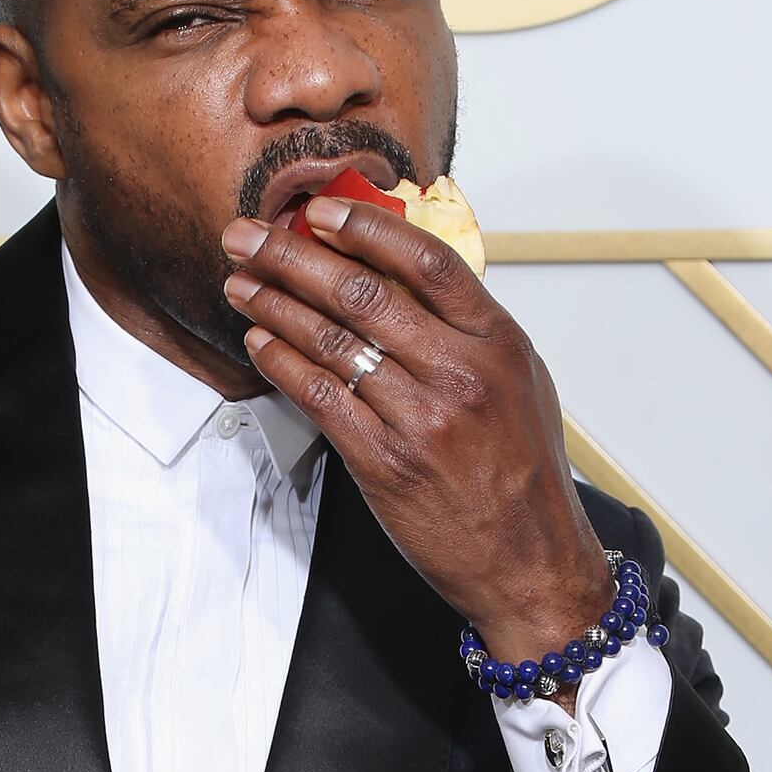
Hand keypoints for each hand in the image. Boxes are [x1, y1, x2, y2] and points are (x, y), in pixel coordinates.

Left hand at [222, 197, 611, 675]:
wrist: (530, 561)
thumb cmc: (523, 474)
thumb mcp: (520, 382)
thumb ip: (468, 330)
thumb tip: (403, 278)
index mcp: (497, 343)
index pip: (425, 260)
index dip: (365, 226)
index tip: (319, 209)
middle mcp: (460, 374)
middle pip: (363, 294)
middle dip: (291, 257)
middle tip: (248, 237)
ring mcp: (421, 420)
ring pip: (332, 343)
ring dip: (274, 305)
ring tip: (241, 283)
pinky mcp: (385, 464)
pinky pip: (321, 399)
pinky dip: (282, 364)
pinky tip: (260, 342)